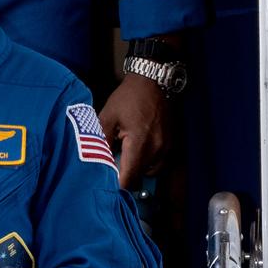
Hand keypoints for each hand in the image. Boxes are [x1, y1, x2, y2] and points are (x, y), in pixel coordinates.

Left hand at [99, 73, 170, 190]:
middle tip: (110, 166)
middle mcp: (156, 149)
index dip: (116, 186)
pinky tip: (137, 150)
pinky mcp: (170, 144)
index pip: (128, 178)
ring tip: (124, 154)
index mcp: (140, 143)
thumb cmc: (128, 97)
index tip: (105, 186)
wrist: (152, 81)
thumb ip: (101, 142)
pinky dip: (146, 162)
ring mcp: (166, 147)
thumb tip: (96, 163)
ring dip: (135, 170)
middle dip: (123, 177)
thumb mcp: (108, 117)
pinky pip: (157, 163)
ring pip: (148, 172)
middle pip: (138, 178)